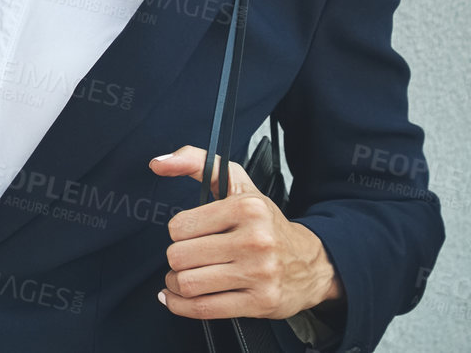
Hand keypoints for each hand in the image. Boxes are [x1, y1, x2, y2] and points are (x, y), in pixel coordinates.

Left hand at [148, 145, 344, 321]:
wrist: (312, 263)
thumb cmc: (265, 222)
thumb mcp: (237, 184)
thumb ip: (196, 162)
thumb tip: (158, 163)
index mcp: (247, 208)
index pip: (179, 226)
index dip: (178, 233)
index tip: (190, 235)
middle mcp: (255, 240)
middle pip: (179, 256)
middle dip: (176, 260)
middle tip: (186, 259)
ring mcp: (259, 273)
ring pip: (188, 284)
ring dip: (176, 284)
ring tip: (183, 278)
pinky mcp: (260, 302)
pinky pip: (204, 309)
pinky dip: (181, 306)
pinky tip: (177, 298)